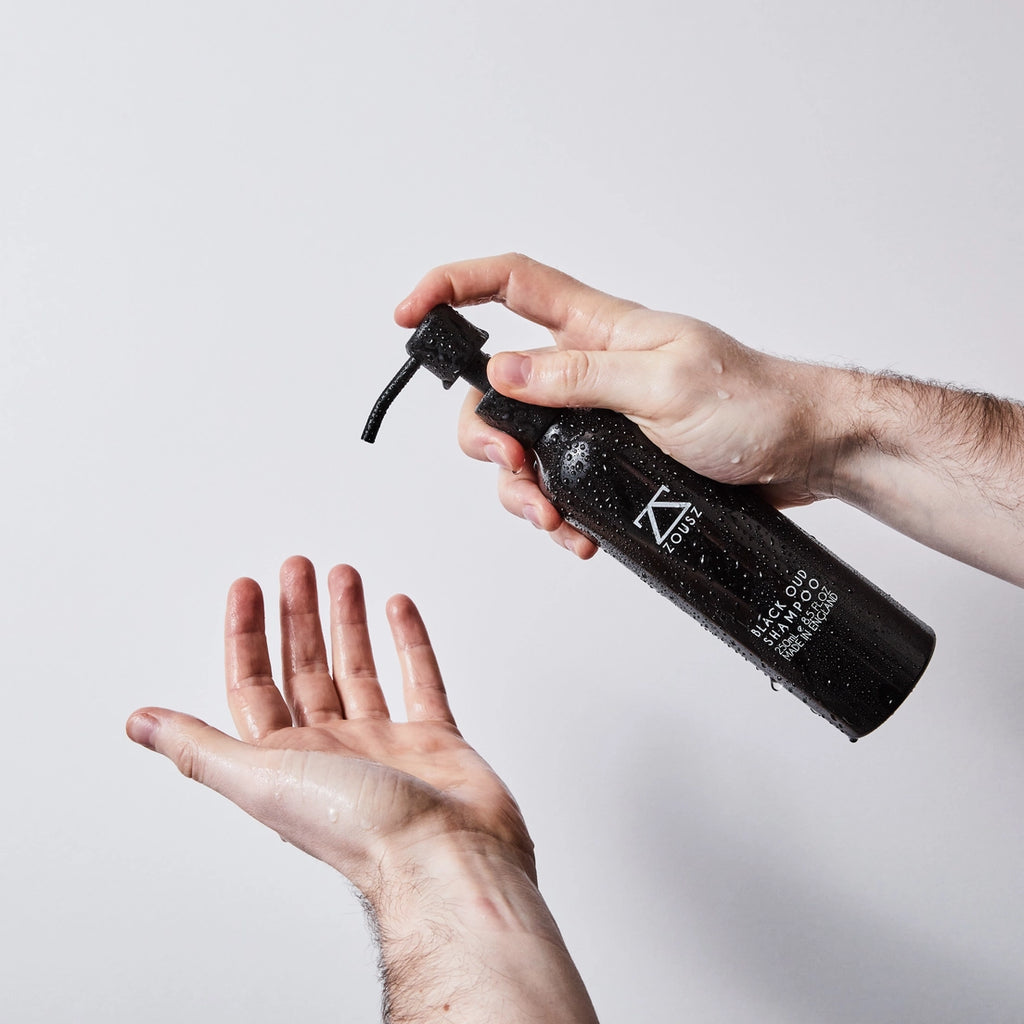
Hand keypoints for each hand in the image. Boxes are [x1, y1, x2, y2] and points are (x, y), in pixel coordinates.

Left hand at [126, 556, 533, 897]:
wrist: (448, 857)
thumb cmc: (360, 828)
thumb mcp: (264, 779)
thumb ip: (202, 747)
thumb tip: (139, 724)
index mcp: (286, 762)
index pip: (254, 687)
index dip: (246, 636)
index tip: (247, 588)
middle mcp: (332, 752)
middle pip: (306, 670)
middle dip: (297, 616)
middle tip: (296, 567)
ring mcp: (384, 745)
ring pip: (358, 669)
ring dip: (347, 621)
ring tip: (343, 576)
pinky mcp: (434, 742)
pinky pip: (418, 680)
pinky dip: (408, 642)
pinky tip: (397, 609)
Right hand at [396, 254, 841, 557]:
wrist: (802, 450)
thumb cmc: (752, 403)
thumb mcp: (664, 386)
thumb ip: (580, 378)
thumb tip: (504, 373)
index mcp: (597, 328)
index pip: (507, 283)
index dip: (450, 287)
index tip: (408, 317)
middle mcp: (585, 367)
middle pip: (495, 387)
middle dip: (486, 437)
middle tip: (517, 472)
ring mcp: (594, 414)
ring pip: (520, 444)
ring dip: (521, 489)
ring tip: (555, 519)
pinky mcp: (610, 455)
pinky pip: (556, 480)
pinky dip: (554, 509)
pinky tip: (577, 531)